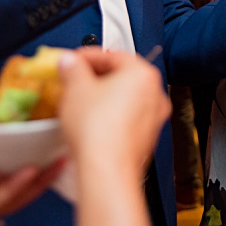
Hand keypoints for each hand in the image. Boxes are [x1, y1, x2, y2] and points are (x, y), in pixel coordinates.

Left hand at [0, 91, 63, 225]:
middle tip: (57, 137)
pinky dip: (18, 187)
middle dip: (36, 155)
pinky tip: (34, 172)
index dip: (10, 129)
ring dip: (40, 175)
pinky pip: (1, 202)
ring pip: (15, 188)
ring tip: (62, 158)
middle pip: (10, 167)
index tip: (30, 112)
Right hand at [57, 48, 170, 176]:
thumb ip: (72, 68)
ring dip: (103, 97)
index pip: (114, 55)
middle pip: (123, 76)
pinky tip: (91, 122)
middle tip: (74, 79)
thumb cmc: (99, 131)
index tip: (73, 60)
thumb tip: (70, 62)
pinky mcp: (145, 138)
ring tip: (79, 101)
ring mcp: (153, 118)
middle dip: (96, 77)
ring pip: (126, 99)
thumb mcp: (76, 89)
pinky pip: (126, 119)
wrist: (107, 170)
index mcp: (143, 74)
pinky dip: (110, 115)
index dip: (89, 55)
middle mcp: (155, 94)